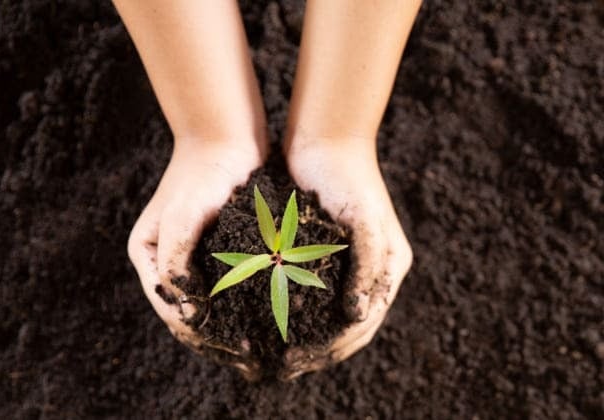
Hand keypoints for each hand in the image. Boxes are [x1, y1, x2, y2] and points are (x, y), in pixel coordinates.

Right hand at [128, 138, 265, 379]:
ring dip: (230, 323)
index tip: (231, 347)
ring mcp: (194, 255)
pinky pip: (228, 284)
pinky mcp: (219, 248)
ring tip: (258, 343)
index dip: (197, 333)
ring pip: (210, 302)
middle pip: (188, 311)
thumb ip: (177, 263)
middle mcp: (168, 259)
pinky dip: (242, 302)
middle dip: (215, 336)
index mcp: (148, 255)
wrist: (227, 138)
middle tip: (248, 355)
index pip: (169, 307)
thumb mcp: (182, 217)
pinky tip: (265, 314)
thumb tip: (186, 314)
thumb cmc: (202, 174)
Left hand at [280, 138, 412, 379]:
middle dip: (318, 350)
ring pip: (328, 315)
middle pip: (348, 328)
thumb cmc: (349, 178)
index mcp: (389, 267)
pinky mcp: (323, 254)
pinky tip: (273, 320)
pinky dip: (296, 311)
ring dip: (307, 337)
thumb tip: (358, 315)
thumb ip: (368, 267)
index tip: (298, 360)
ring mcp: (348, 264)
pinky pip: (312, 294)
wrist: (326, 141)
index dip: (333, 347)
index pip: (364, 324)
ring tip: (278, 354)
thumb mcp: (364, 221)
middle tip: (284, 366)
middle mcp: (371, 271)